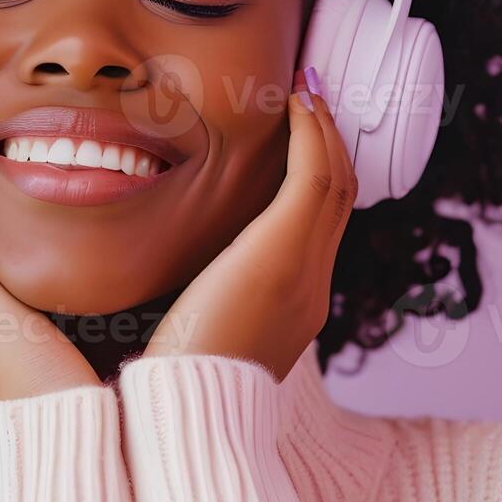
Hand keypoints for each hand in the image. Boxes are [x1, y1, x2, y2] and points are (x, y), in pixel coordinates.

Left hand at [143, 67, 355, 381]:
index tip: (300, 138)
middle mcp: (312, 287)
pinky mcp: (285, 251)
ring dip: (323, 128)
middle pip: (339, 199)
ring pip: (334, 181)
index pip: (318, 230)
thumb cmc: (171, 388)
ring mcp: (305, 269)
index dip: (316, 179)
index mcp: (294, 310)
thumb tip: (163, 292)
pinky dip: (311, 133)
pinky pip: (315, 176)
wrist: (187, 413)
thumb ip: (191, 309)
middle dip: (330, 144)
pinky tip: (297, 101)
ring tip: (308, 88)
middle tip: (314, 96)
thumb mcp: (189, 342)